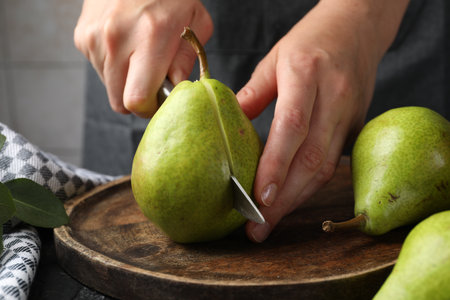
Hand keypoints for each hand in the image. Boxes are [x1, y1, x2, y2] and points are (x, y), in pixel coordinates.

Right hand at [74, 0, 212, 117]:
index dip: (149, 109)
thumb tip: (174, 90)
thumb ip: (187, 62)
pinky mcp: (82, 36)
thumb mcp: (197, 23)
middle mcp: (117, 39)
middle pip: (119, 102)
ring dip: (125, 80)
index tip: (159, 102)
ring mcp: (95, 38)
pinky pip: (99, 69)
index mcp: (150, 37)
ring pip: (109, 87)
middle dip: (137, 100)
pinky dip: (113, 65)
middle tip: (152, 83)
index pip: (137, 100)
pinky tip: (125, 44)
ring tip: (139, 54)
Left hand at [237, 0, 409, 241]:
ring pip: (324, 168)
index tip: (258, 198)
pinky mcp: (354, 127)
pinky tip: (290, 201)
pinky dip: (309, 186)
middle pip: (311, 158)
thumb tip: (227, 127)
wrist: (358, 27)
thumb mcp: (275, 57)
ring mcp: (349, 114)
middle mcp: (333, 98)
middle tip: (257, 227)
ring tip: (269, 222)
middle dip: (283, 199)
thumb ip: (252, 93)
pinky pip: (331, 163)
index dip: (275, 166)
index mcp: (307, 74)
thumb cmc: (312, 39)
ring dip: (296, 200)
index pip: (292, 127)